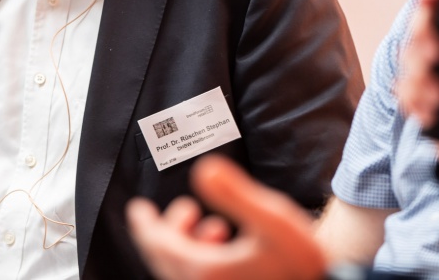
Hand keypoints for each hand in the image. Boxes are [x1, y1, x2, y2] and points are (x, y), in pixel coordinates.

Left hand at [126, 155, 326, 279]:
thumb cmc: (301, 262)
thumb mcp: (272, 219)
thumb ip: (235, 194)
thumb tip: (202, 168)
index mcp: (205, 271)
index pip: (159, 245)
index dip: (146, 224)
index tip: (137, 209)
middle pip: (166, 260)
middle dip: (167, 231)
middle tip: (184, 211)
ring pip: (181, 272)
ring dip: (187, 245)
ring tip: (213, 226)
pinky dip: (200, 260)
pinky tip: (225, 245)